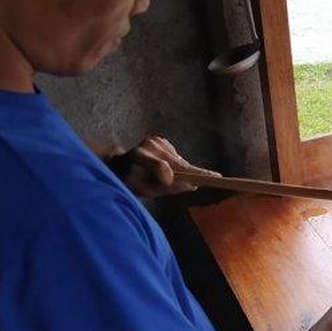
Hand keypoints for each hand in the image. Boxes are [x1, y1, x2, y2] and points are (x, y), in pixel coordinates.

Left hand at [105, 136, 219, 197]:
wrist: (118, 166)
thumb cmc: (130, 181)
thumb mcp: (146, 190)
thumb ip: (168, 188)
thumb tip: (192, 185)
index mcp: (136, 157)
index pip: (161, 166)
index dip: (180, 173)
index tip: (202, 180)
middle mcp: (147, 144)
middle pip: (176, 163)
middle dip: (190, 173)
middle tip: (212, 178)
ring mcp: (154, 140)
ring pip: (178, 160)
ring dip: (182, 170)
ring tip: (173, 180)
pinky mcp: (160, 140)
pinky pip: (176, 156)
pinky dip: (177, 165)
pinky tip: (168, 170)